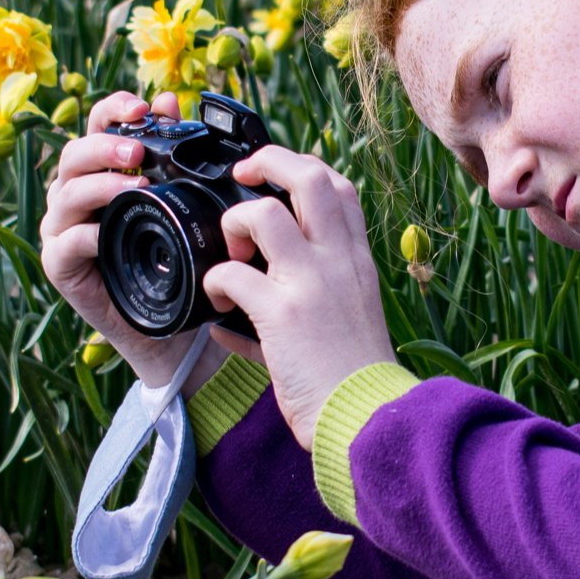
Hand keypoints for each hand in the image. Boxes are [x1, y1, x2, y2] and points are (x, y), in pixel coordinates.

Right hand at [40, 89, 242, 388]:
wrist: (171, 326)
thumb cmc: (176, 259)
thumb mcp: (181, 201)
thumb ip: (172, 152)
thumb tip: (170, 100)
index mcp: (102, 170)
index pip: (97, 124)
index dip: (114, 108)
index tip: (144, 105)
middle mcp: (75, 194)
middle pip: (74, 153)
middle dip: (106, 145)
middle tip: (139, 150)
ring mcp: (63, 229)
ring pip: (67, 193)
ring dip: (100, 185)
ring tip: (135, 187)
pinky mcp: (60, 265)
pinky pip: (65, 243)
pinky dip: (85, 235)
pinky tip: (106, 233)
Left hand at [202, 144, 397, 449]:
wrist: (366, 416)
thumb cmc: (355, 378)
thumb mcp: (350, 319)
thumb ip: (310, 299)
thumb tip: (240, 314)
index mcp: (357, 259)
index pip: (339, 187)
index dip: (302, 168)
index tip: (274, 180)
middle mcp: (338, 260)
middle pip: (309, 177)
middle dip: (267, 162)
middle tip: (241, 180)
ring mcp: (311, 282)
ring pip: (262, 213)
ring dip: (234, 223)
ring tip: (230, 254)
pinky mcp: (282, 313)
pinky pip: (230, 274)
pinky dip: (213, 283)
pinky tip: (215, 305)